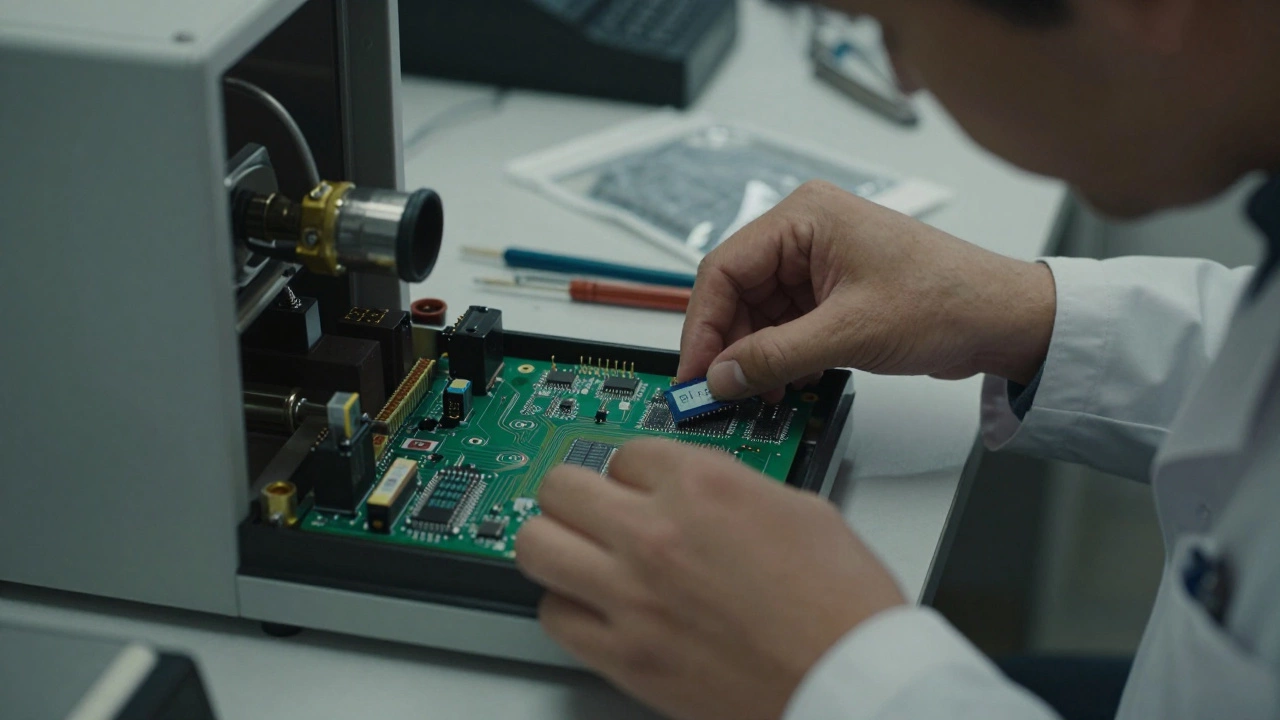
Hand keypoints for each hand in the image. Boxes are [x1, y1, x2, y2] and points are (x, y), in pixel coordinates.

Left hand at [515, 438, 905, 719]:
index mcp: (704, 486)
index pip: (625, 452)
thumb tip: (698, 488)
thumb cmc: (841, 606)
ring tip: (582, 556)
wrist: (849, 681)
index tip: (638, 487)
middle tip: (594, 512)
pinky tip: (597, 609)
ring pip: (535, 544)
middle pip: (560, 486)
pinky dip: (568, 609)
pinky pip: (553, 615)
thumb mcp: (799, 508)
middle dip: (578, 496)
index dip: (634, 472)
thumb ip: (731, 486)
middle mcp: (656, 533)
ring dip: (557, 544)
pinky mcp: (625, 656)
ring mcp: (631, 596)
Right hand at [679, 180, 1055, 399]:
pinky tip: (780, 387)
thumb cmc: (947, 299)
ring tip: (752, 397)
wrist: (1003, 318)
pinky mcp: (831, 294)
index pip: (724, 269)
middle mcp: (805, 234)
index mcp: (805, 217)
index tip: (694, 373)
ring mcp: (817, 265)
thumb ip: (776, 357)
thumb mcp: (850, 333)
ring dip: (752, 358)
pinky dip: (776, 358)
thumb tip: (722, 377)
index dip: (702, 326)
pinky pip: (783, 327)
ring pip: (757, 315)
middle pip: (736, 293)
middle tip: (715, 394)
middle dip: (727, 346)